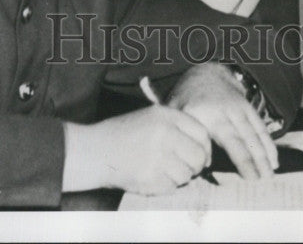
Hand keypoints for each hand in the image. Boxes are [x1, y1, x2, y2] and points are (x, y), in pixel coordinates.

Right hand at [63, 105, 210, 194]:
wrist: (96, 151)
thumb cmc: (124, 133)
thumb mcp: (150, 117)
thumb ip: (177, 126)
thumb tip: (204, 148)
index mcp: (165, 116)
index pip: (202, 133)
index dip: (206, 148)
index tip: (203, 156)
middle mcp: (164, 134)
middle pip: (198, 156)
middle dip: (196, 165)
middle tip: (187, 167)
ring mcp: (158, 157)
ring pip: (187, 175)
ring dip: (180, 177)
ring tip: (164, 170)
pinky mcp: (150, 178)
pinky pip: (172, 187)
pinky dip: (166, 186)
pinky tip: (153, 176)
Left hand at [167, 63, 277, 178]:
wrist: (203, 74)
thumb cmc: (187, 103)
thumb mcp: (178, 116)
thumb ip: (187, 139)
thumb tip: (203, 165)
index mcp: (204, 114)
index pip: (223, 140)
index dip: (236, 158)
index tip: (245, 178)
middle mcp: (223, 110)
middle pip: (241, 139)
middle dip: (252, 161)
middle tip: (261, 183)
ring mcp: (237, 107)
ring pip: (253, 133)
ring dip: (263, 155)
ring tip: (270, 177)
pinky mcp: (247, 107)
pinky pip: (260, 127)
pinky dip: (268, 144)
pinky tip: (273, 162)